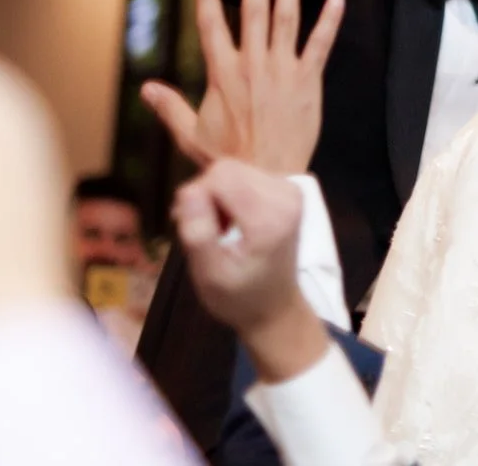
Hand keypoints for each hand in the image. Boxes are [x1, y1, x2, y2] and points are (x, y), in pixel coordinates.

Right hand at [142, 0, 343, 174]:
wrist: (268, 178)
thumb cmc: (229, 159)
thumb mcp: (191, 135)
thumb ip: (171, 108)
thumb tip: (145, 89)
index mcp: (222, 76)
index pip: (212, 28)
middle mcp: (252, 67)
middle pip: (253, 14)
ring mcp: (282, 72)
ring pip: (286, 22)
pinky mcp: (308, 81)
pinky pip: (320, 45)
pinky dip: (329, 21)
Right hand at [173, 158, 326, 383]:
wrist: (275, 307)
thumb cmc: (239, 298)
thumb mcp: (210, 275)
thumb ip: (198, 232)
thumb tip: (187, 190)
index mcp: (271, 216)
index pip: (221, 176)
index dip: (196, 197)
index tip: (190, 228)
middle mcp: (287, 194)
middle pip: (227, 169)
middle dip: (206, 196)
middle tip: (203, 231)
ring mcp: (291, 189)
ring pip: (234, 170)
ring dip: (217, 196)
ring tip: (218, 230)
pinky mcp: (288, 188)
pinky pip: (245, 176)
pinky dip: (230, 195)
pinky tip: (231, 222)